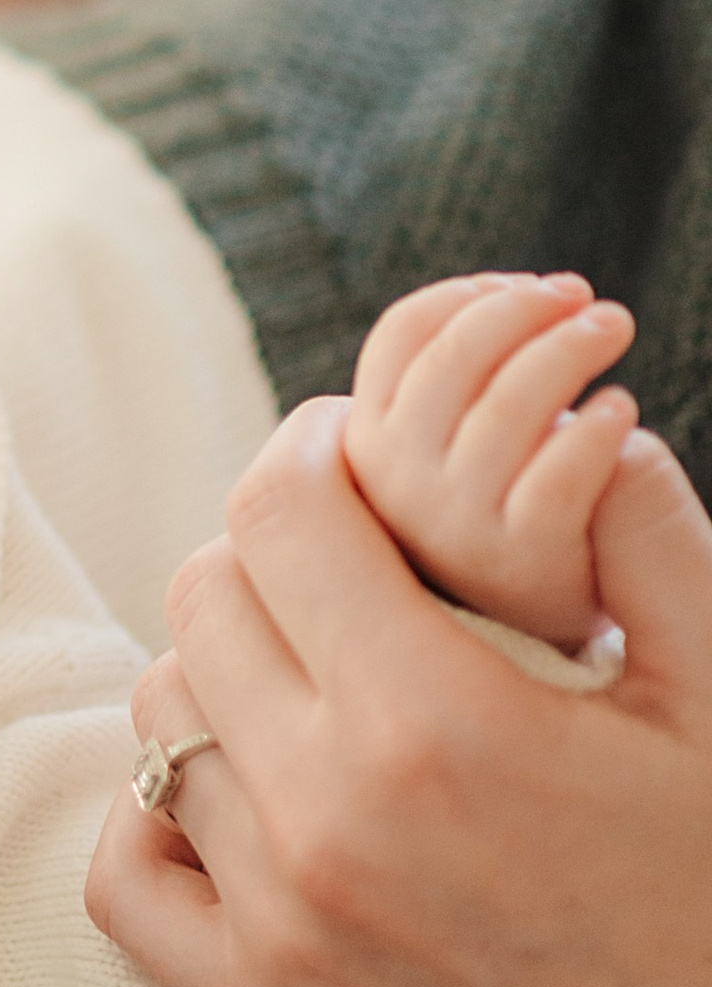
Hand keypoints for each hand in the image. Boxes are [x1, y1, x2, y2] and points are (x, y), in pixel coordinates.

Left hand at [85, 394, 711, 986]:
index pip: (278, 508)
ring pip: (164, 718)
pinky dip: (160, 815)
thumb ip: (646, 538)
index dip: (311, 451)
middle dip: (276, 555)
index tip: (356, 458)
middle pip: (204, 595)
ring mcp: (283, 925)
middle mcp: (330, 817)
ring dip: (228, 673)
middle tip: (354, 571)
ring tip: (323, 680)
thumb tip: (590, 424)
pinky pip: (127, 875)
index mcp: (438, 719)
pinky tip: (244, 791)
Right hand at [342, 271, 637, 646]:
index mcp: (366, 456)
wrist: (550, 697)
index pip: (401, 337)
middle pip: (448, 359)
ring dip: (564, 347)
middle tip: (582, 298)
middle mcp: (394, 496)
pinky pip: (557, 479)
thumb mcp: (442, 476)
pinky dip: (593, 431)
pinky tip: (620, 416)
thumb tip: (489, 305)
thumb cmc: (508, 558)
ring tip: (610, 330)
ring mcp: (456, 535)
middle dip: (519, 308)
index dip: (468, 295)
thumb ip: (439, 408)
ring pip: (504, 406)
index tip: (528, 288)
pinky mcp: (525, 570)